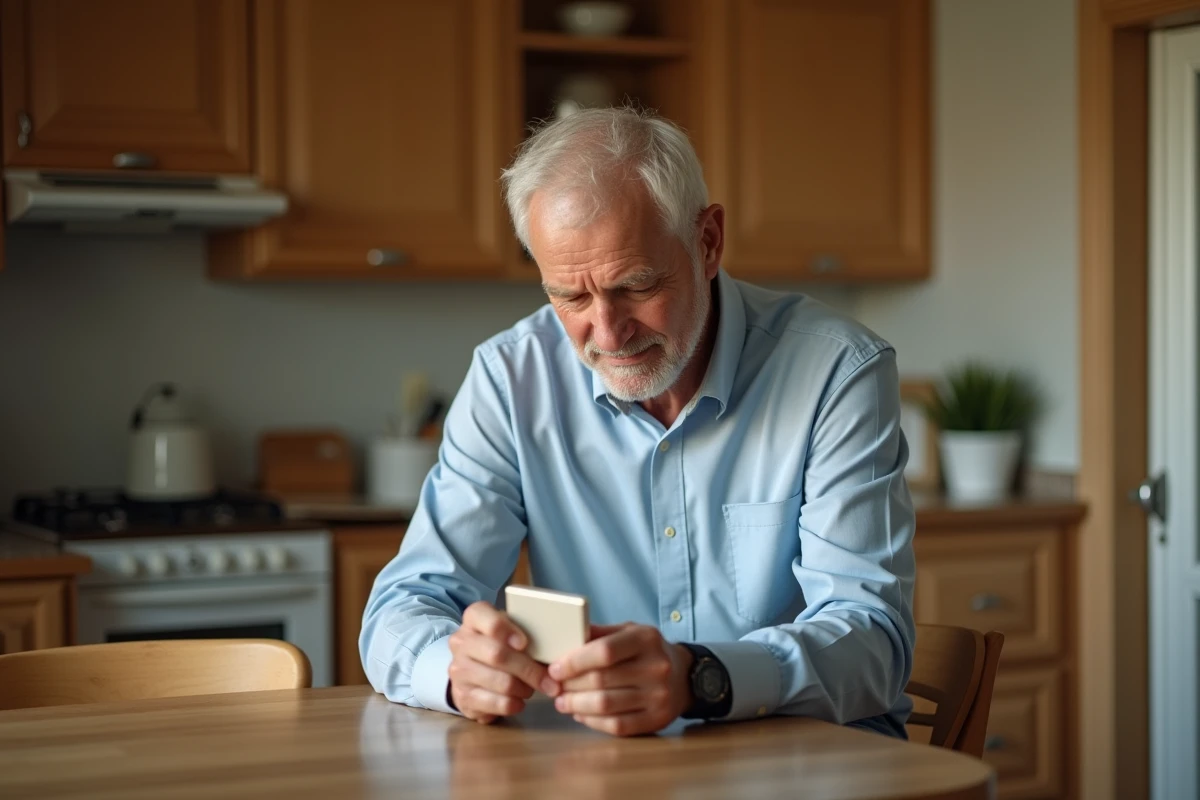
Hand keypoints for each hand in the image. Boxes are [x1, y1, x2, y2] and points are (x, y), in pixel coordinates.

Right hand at [447, 601, 555, 723]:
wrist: (471, 673)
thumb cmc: (500, 646)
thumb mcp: (509, 631)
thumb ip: (525, 631)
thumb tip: (556, 647)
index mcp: (474, 619)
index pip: (482, 615)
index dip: (504, 629)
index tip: (524, 643)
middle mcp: (461, 642)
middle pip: (497, 654)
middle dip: (529, 670)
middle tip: (551, 682)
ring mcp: (458, 670)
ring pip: (500, 681)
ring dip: (524, 688)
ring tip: (532, 689)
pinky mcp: (462, 696)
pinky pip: (494, 703)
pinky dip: (513, 704)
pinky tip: (519, 702)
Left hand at [547, 623, 693, 735]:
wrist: (684, 675)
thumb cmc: (646, 651)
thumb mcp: (628, 631)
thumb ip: (599, 633)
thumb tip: (564, 638)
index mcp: (646, 639)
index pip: (605, 651)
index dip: (575, 662)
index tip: (555, 668)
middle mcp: (656, 667)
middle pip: (601, 680)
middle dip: (570, 685)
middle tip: (554, 687)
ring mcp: (659, 696)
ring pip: (606, 705)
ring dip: (577, 705)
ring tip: (562, 702)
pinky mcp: (657, 719)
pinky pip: (617, 725)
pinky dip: (593, 721)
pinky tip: (581, 714)